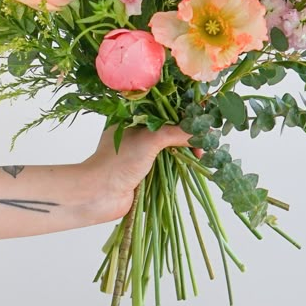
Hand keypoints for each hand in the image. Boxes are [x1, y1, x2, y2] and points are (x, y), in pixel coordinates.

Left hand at [79, 124, 197, 222]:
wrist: (98, 195)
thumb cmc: (118, 161)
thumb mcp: (150, 140)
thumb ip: (176, 133)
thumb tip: (202, 131)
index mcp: (134, 117)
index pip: (166, 109)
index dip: (185, 114)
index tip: (204, 120)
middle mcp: (138, 132)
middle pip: (170, 128)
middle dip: (188, 133)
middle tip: (206, 140)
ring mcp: (141, 152)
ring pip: (170, 147)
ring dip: (186, 150)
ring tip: (202, 154)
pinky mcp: (144, 171)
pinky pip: (167, 164)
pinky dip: (179, 165)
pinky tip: (191, 165)